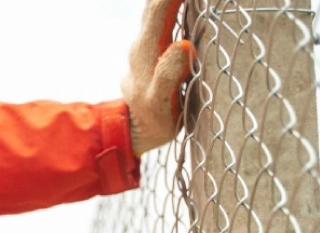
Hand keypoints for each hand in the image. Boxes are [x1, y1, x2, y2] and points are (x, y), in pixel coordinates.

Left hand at [121, 0, 195, 155]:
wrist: (136, 132)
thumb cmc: (153, 121)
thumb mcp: (159, 104)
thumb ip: (168, 75)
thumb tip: (183, 45)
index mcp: (146, 50)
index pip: (160, 7)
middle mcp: (142, 43)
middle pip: (156, 3)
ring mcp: (145, 45)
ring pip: (157, 9)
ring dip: (172, 0)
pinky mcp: (151, 50)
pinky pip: (162, 19)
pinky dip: (172, 6)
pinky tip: (183, 4)